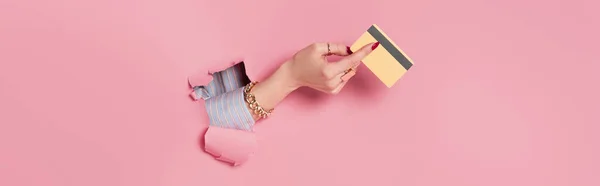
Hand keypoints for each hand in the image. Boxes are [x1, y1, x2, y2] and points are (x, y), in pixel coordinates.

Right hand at [248, 42, 377, 120]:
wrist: (292, 75)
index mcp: (328, 71)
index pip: (351, 60)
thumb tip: (351, 50)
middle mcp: (332, 81)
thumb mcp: (318, 48)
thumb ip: (336, 48)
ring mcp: (333, 88)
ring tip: (336, 61)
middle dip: (354, 57)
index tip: (373, 46)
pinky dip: (344, 73)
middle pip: (352, 67)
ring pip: (350, 73)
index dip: (363, 52)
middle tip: (351, 50)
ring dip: (348, 65)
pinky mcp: (332, 91)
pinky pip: (345, 80)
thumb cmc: (303, 59)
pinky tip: (335, 69)